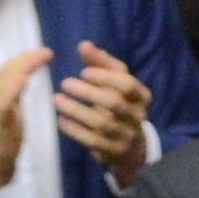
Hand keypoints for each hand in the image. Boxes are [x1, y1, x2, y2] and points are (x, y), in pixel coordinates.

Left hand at [55, 41, 153, 185]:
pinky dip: (74, 130)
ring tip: (57, 100)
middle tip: (65, 83)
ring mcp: (126, 136)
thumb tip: (84, 45)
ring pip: (102, 124)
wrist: (130, 145)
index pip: (128, 85)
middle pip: (114, 104)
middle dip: (88, 92)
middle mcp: (137, 116)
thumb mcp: (116, 82)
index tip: (83, 72)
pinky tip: (61, 120)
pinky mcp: (113, 151)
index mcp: (141, 97)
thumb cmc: (119, 104)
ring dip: (77, 110)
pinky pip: (92, 141)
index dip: (105, 77)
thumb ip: (101, 62)